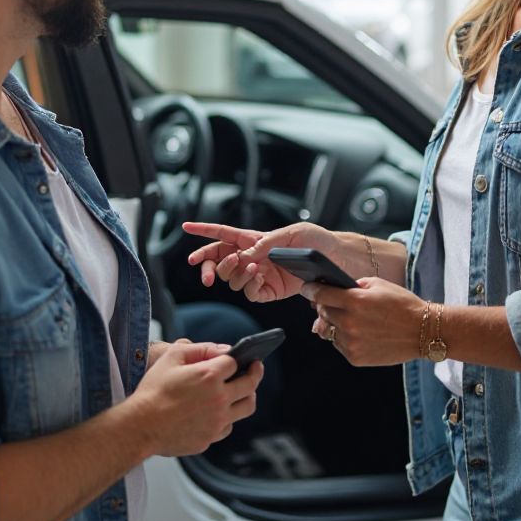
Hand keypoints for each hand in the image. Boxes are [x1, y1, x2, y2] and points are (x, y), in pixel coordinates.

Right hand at [131, 340, 262, 457]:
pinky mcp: (210, 438)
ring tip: (245, 391)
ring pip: (247, 408)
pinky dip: (228, 417)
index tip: (236, 358)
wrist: (140, 426)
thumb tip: (221, 350)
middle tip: (256, 367)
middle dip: (255, 372)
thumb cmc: (153, 391)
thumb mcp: (172, 357)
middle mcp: (219, 399)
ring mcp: (217, 421)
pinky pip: (228, 426)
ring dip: (248, 396)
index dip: (233, 358)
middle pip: (250, 384)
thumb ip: (199, 349)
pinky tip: (220, 412)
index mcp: (210, 376)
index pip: (234, 362)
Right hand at [185, 220, 341, 302]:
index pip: (223, 233)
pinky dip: (250, 286)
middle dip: (207, 266)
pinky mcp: (269, 291)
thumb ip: (266, 242)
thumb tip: (245, 254)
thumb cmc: (315, 240)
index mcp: (254, 238)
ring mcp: (259, 274)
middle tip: (206, 274)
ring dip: (234, 275)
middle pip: (219, 260)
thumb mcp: (292, 233)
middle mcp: (253, 257)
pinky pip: (250, 292)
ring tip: (251, 267)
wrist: (335, 260)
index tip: (185, 227)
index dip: (203, 230)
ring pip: (232, 279)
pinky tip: (259, 277)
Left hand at [304, 277, 424, 366]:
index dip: (310, 290)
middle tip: (331, 302)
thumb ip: (353, 285)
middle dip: (323, 305)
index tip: (307, 288)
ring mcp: (351, 343)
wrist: (423, 331)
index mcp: (354, 301)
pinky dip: (343, 338)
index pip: (320, 294)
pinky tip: (358, 332)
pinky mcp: (355, 358)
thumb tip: (335, 288)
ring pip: (329, 330)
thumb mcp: (377, 284)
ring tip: (349, 318)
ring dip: (334, 323)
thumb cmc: (402, 304)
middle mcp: (349, 323)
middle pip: (322, 312)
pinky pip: (338, 345)